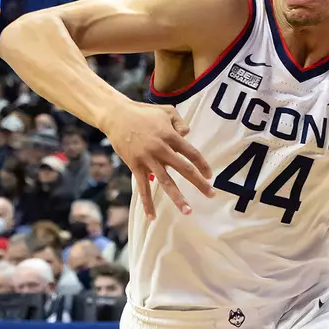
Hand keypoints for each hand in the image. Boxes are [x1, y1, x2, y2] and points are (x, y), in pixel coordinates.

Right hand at [106, 102, 213, 218]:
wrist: (116, 116)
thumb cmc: (143, 113)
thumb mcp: (166, 111)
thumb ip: (180, 122)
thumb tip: (188, 135)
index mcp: (170, 136)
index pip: (192, 153)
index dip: (203, 165)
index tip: (210, 175)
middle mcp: (161, 149)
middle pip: (184, 169)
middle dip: (199, 183)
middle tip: (211, 195)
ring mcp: (148, 159)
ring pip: (166, 182)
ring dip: (177, 198)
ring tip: (188, 211)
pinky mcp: (135, 166)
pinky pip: (143, 188)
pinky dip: (147, 203)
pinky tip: (152, 217)